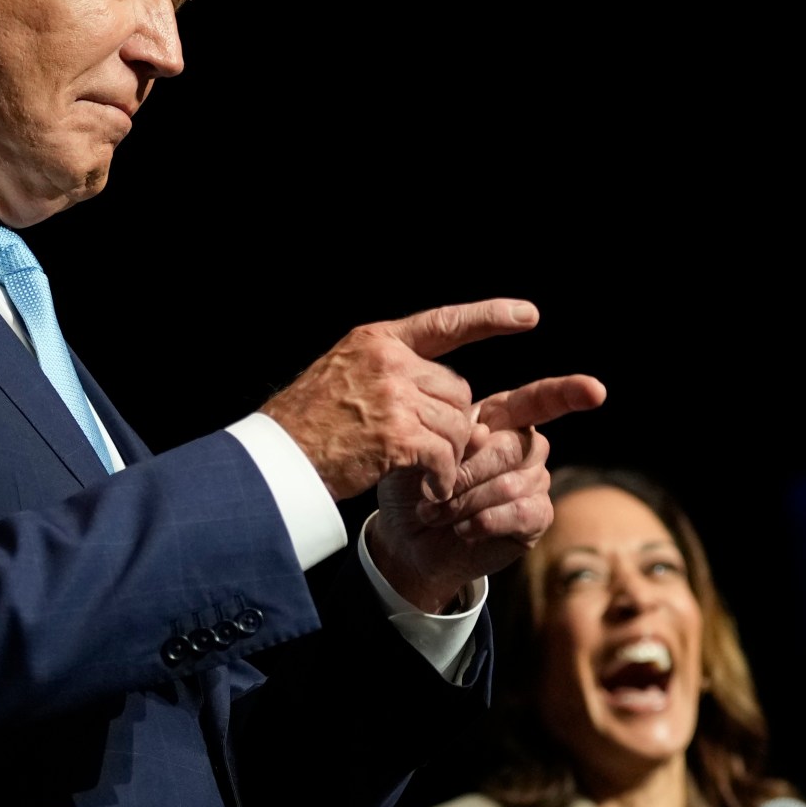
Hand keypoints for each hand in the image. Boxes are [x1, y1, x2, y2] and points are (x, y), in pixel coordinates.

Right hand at [261, 300, 543, 501]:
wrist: (277, 459)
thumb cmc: (307, 425)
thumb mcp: (342, 376)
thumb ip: (387, 372)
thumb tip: (437, 389)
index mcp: (378, 341)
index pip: (444, 323)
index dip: (489, 317)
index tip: (528, 315)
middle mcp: (389, 361)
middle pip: (457, 390)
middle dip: (454, 424)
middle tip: (433, 452)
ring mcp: (393, 396)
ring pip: (456, 425)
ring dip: (449, 455)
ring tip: (425, 474)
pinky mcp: (397, 434)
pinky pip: (444, 457)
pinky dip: (442, 480)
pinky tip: (429, 491)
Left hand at [368, 374, 607, 610]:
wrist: (412, 540)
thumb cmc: (415, 489)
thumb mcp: (422, 456)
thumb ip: (451, 441)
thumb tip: (482, 435)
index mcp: (501, 419)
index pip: (540, 400)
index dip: (568, 393)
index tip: (594, 391)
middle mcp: (526, 445)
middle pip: (511, 448)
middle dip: (466, 474)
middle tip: (430, 495)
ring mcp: (535, 481)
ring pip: (511, 485)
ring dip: (466, 503)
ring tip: (437, 514)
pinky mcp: (537, 517)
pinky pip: (521, 513)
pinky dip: (485, 522)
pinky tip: (464, 529)